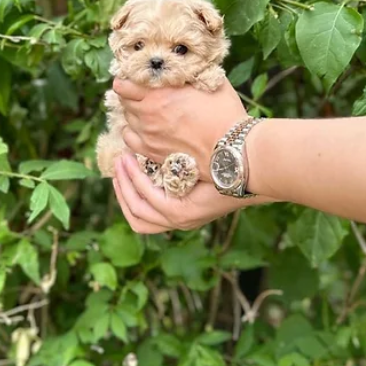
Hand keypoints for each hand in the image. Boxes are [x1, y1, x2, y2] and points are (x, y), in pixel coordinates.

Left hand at [113, 78, 246, 180]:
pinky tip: (143, 130)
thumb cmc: (225, 114)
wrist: (231, 149)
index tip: (132, 79)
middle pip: (124, 101)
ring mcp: (148, 134)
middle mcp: (148, 113)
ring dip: (134, 114)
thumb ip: (192, 73)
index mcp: (158, 93)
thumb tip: (188, 66)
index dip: (126, 80)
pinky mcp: (152, 152)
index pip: (124, 85)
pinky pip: (129, 140)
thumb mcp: (210, 82)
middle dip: (130, 96)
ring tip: (147, 112)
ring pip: (127, 120)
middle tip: (142, 94)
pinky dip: (133, 133)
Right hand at [113, 154, 274, 233]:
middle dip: (121, 191)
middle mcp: (180, 221)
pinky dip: (137, 182)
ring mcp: (181, 220)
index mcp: (182, 212)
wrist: (249, 164)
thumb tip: (153, 145)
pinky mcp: (183, 213)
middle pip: (136, 218)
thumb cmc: (225, 158)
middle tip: (116, 164)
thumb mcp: (194, 162)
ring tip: (121, 161)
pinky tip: (133, 162)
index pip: (142, 217)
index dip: (126, 194)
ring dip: (124, 186)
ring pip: (138, 211)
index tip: (120, 170)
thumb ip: (174, 162)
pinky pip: (149, 199)